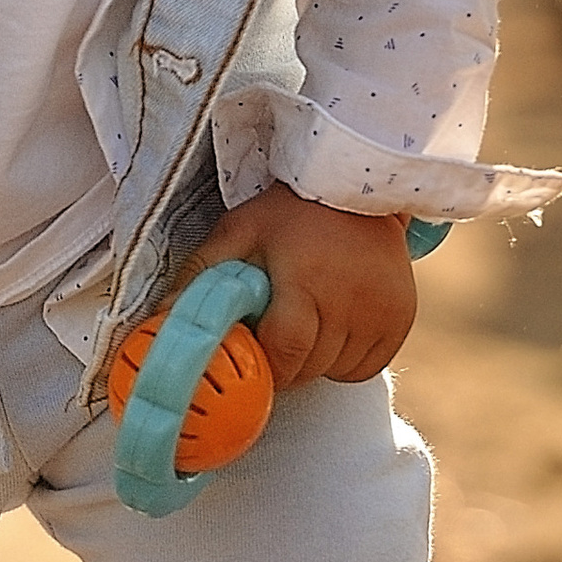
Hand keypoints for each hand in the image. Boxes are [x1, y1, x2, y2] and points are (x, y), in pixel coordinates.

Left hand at [183, 185, 417, 391]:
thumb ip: (200, 275)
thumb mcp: (239, 231)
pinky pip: (365, 368)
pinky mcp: (401, 321)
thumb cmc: (291, 213)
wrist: (359, 189)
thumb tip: (159, 320)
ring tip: (306, 320)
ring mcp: (383, 314)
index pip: (285, 352)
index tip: (250, 353)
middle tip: (273, 332)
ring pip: (336, 372)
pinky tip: (333, 326)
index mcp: (308, 281)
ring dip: (314, 361)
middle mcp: (352, 302)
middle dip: (284, 362)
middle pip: (308, 368)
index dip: (263, 363)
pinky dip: (344, 359)